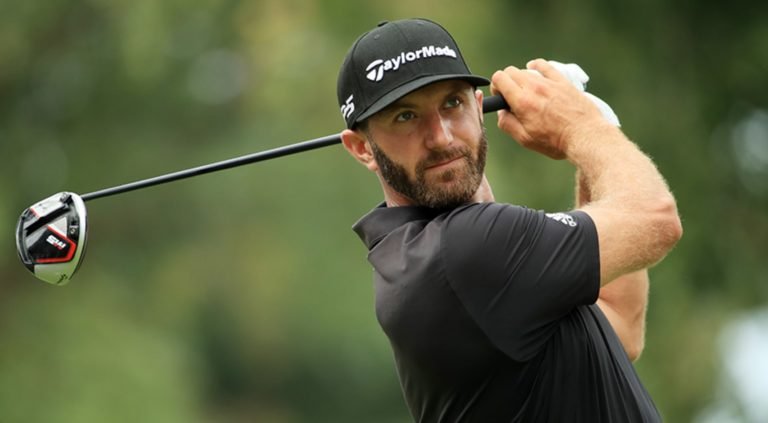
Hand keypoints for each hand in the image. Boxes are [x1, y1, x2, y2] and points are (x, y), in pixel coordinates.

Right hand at [490, 59, 605, 159]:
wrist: (585, 135)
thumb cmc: (556, 141)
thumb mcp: (526, 140)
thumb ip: (508, 124)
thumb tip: (501, 113)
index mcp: (522, 102)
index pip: (500, 79)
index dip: (496, 87)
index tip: (500, 97)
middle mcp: (534, 88)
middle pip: (511, 71)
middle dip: (506, 82)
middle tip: (511, 96)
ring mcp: (549, 82)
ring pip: (526, 70)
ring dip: (521, 79)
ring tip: (526, 92)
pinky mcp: (562, 81)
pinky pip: (545, 66)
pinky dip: (536, 66)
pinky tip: (534, 69)